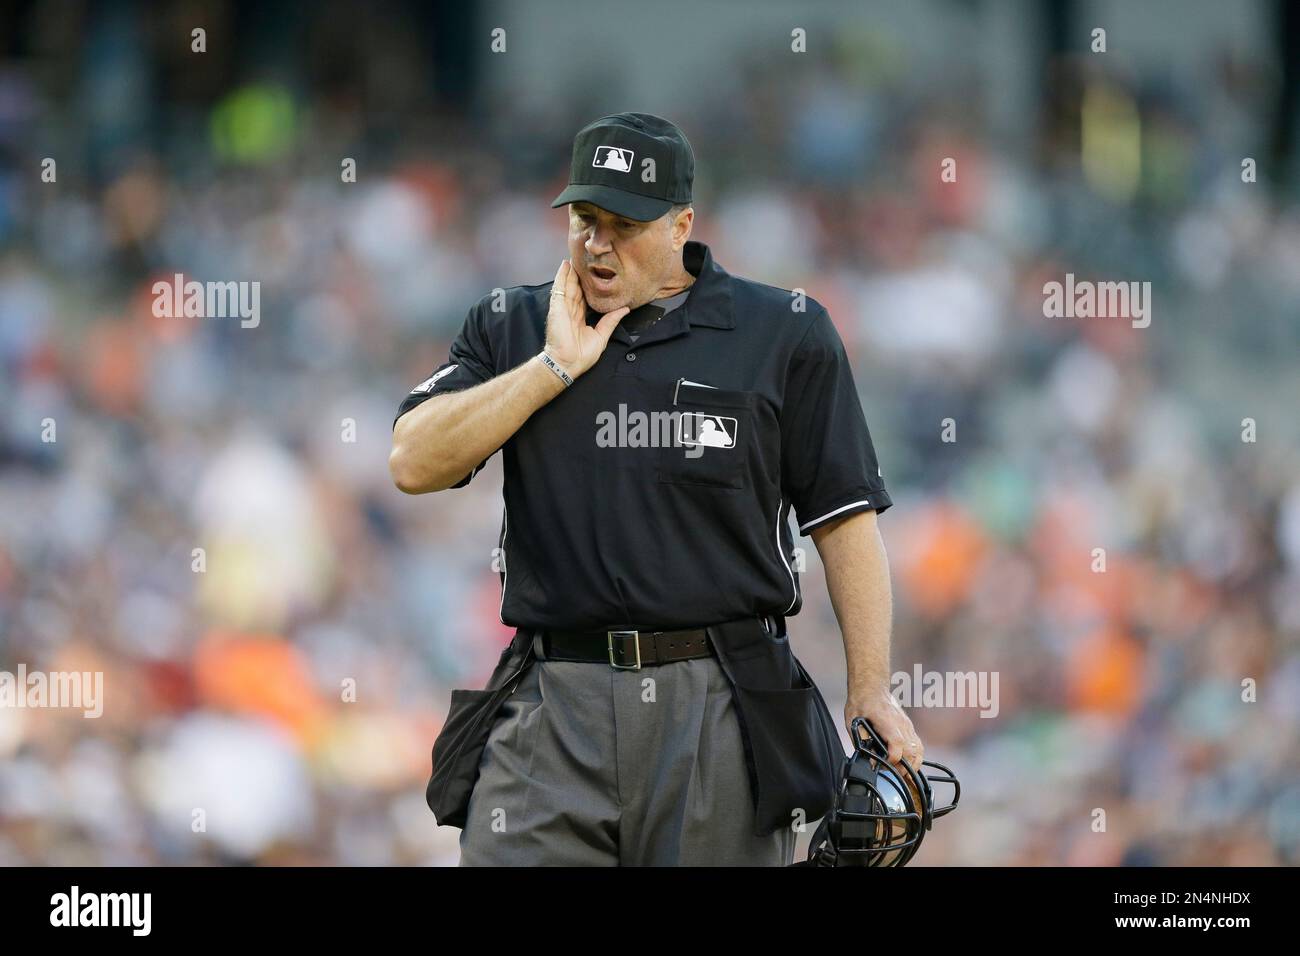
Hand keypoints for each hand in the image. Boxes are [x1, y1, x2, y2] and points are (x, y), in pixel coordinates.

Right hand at [543, 260, 629, 378]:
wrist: (567, 363)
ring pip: (567, 285)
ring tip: (574, 258)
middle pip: (575, 289)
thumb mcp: (601, 336)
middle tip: (584, 261)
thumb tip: (624, 309)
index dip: (588, 287)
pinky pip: (559, 288)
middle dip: (579, 276)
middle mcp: (570, 311)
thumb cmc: (582, 355)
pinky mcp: (556, 307)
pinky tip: (564, 265)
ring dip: (570, 272)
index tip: (594, 276)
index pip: (584, 298)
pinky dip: (561, 276)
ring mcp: (562, 308)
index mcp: (579, 318)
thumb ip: (611, 321)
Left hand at [845, 688, 923, 771]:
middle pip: (911, 751)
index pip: (897, 744)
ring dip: (912, 764)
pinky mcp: (909, 727)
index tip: (883, 766)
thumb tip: (867, 759)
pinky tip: (909, 764)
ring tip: (903, 774)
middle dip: (903, 767)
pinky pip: (918, 745)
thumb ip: (860, 741)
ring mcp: (907, 725)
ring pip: (918, 749)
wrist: (871, 687)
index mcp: (886, 721)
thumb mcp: (853, 722)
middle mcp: (900, 724)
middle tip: (892, 774)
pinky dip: (916, 757)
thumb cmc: (862, 702)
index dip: (892, 759)